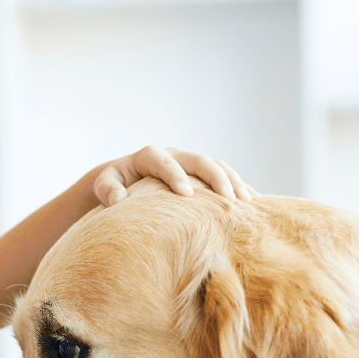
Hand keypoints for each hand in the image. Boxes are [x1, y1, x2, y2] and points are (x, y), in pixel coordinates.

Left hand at [92, 146, 255, 206]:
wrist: (124, 179)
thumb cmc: (113, 185)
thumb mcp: (105, 184)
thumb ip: (108, 189)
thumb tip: (118, 200)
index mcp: (149, 155)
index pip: (165, 163)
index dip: (176, 176)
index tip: (186, 196)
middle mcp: (174, 154)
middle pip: (200, 160)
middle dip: (216, 178)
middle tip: (229, 200)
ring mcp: (190, 162)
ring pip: (217, 166)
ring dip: (234, 182)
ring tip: (247, 203)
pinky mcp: (201, 173)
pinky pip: (224, 176)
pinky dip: (238, 187)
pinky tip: (253, 203)